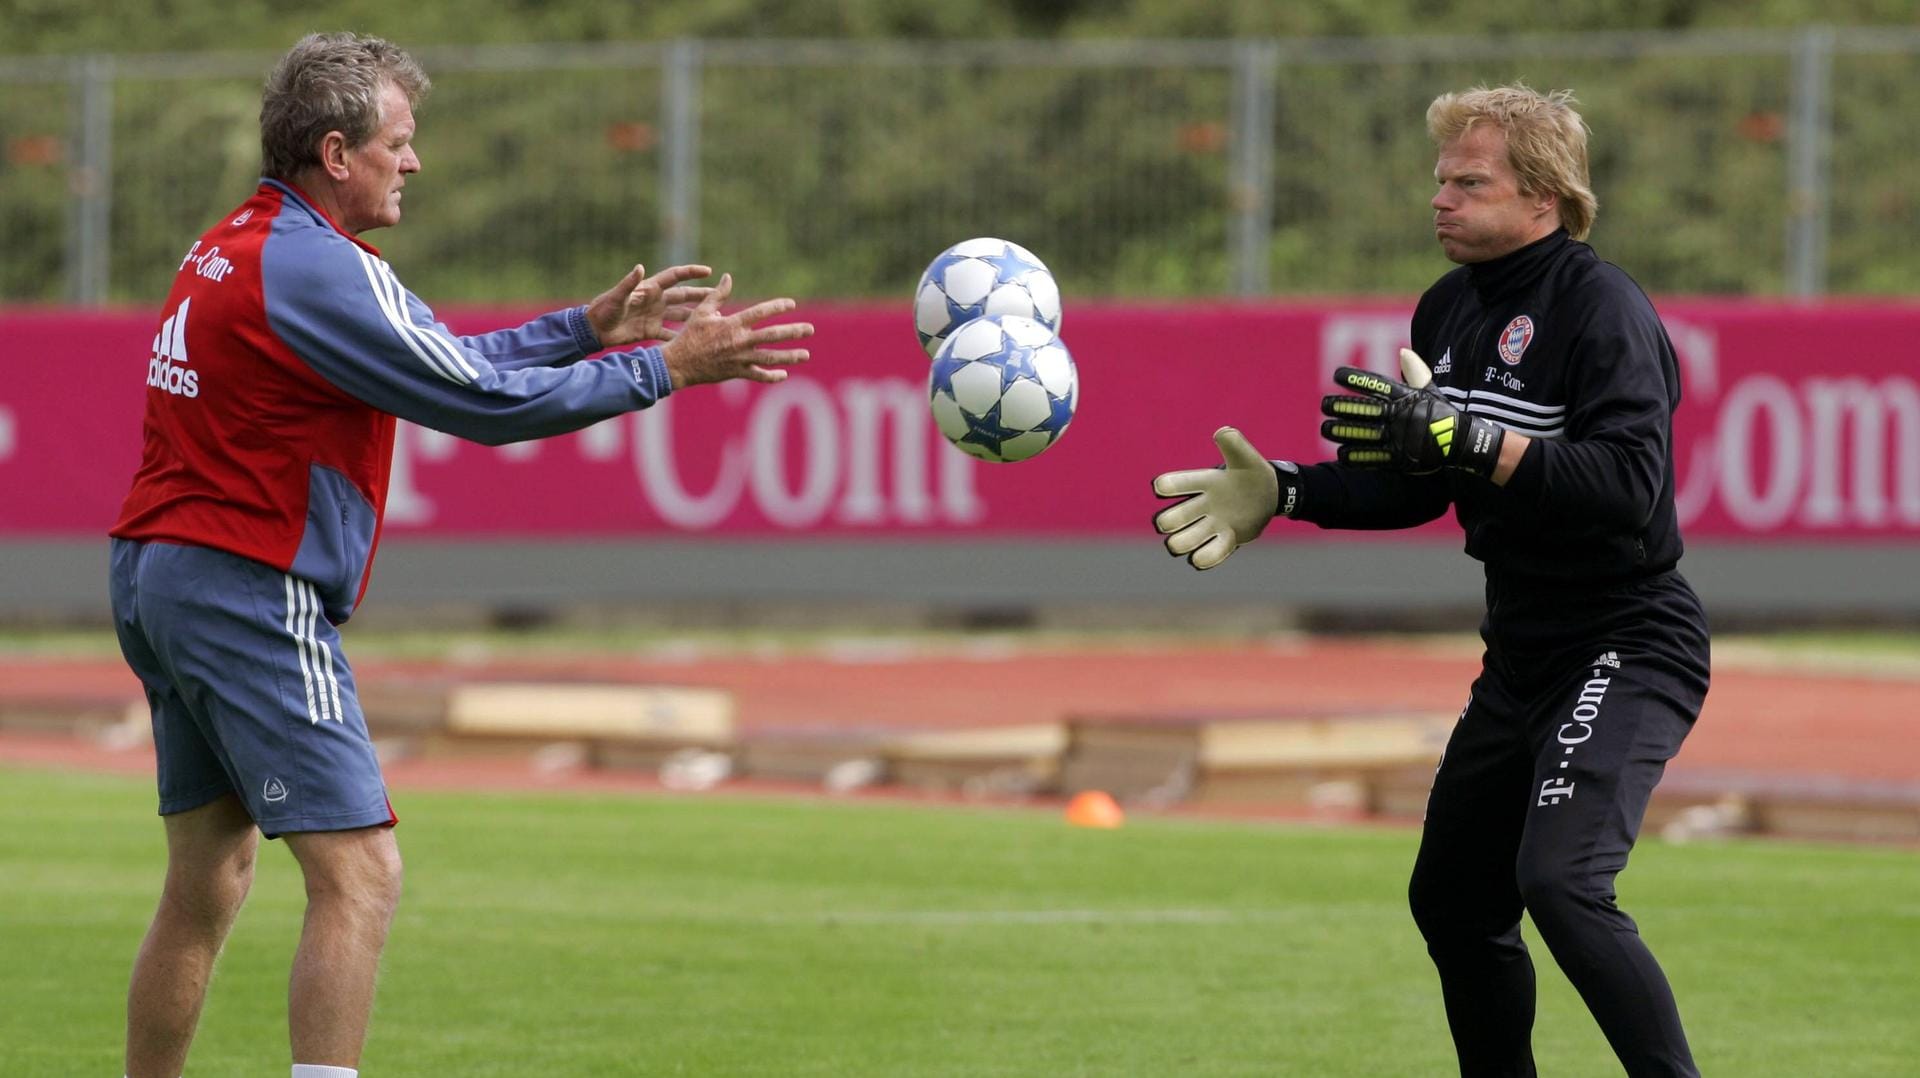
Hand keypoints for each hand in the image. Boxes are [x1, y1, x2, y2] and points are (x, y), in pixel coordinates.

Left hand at [586, 263, 715, 347]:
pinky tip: (694, 341)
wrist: (594, 329)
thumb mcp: (617, 297)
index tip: (708, 271)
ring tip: (713, 318)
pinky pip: (670, 333)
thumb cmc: (603, 309)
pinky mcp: (651, 330)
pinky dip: (681, 336)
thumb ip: (629, 283)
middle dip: (701, 295)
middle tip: (720, 295)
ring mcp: (654, 315)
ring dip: (695, 315)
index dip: (691, 272)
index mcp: (649, 288)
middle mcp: (655, 300)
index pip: (674, 276)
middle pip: (683, 295)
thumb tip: (639, 267)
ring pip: (680, 313)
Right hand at [659, 273, 813, 387]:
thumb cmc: (689, 335)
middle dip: (793, 332)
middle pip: (772, 335)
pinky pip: (758, 375)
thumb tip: (728, 277)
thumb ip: (718, 295)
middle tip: (810, 329)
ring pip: (770, 358)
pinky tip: (784, 375)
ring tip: (806, 355)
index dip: (777, 306)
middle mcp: (740, 341)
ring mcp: (740, 358)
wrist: (679, 363)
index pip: (760, 312)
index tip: (792, 304)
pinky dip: (771, 376)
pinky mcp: (736, 372)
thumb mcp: (702, 312)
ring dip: (790, 357)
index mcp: (732, 324)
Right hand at [1152, 426, 1291, 570]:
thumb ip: (1234, 443)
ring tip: (1194, 539)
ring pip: (1183, 541)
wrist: (1268, 495)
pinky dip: (1205, 557)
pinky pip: (1208, 556)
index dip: (1165, 486)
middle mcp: (1199, 507)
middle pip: (1171, 519)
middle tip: (1176, 523)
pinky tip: (1209, 553)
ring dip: (1184, 543)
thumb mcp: (1246, 457)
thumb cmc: (1253, 472)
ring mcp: (1210, 526)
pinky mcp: (1224, 541)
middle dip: (1169, 522)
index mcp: (1202, 483)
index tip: (1161, 488)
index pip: (1175, 485)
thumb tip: (1221, 433)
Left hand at [1320, 348, 1503, 476]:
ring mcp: (1400, 438)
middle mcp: (1400, 417)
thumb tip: (1404, 352)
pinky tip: (1340, 454)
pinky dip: (1357, 457)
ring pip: (1365, 434)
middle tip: (1324, 404)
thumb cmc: (1442, 413)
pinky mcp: (1401, 458)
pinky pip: (1375, 458)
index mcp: (1406, 398)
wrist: (1462, 442)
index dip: (1357, 380)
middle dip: (1343, 407)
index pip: (1378, 386)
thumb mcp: (1430, 390)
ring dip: (1344, 431)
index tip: (1337, 375)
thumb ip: (1415, 372)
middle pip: (1366, 410)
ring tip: (1326, 428)